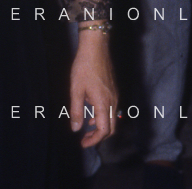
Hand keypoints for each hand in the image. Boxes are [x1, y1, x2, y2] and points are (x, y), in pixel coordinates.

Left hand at [70, 28, 115, 146]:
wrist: (96, 48)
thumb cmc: (84, 68)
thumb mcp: (76, 90)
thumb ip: (76, 110)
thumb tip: (76, 129)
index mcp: (103, 104)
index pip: (103, 130)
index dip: (94, 140)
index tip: (83, 143)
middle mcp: (113, 102)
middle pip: (111, 128)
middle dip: (98, 136)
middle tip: (84, 139)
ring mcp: (115, 96)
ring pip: (112, 119)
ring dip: (100, 126)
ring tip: (86, 126)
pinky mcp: (114, 90)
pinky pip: (111, 109)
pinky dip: (102, 116)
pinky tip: (91, 111)